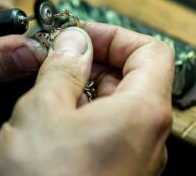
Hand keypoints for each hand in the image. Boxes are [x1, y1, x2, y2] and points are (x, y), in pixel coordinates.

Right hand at [0, 23, 173, 175]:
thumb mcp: (44, 110)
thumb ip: (62, 67)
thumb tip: (73, 42)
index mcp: (143, 110)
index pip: (151, 49)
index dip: (115, 34)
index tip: (81, 34)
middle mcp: (150, 136)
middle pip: (136, 77)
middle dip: (96, 62)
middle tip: (58, 60)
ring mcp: (137, 159)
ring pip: (120, 107)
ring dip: (87, 91)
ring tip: (49, 93)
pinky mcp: (120, 175)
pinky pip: (111, 133)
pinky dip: (85, 118)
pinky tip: (53, 126)